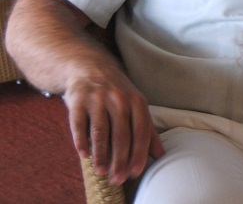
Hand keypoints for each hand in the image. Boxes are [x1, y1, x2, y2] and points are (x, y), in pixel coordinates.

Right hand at [63, 68, 164, 184]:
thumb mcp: (136, 104)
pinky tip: (84, 155)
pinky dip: (81, 140)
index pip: (141, 130)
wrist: (90, 67)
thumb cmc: (117, 92)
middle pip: (122, 134)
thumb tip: (161, 155)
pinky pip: (79, 124)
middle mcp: (119, 98)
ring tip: (102, 171)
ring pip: (101, 131)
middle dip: (120, 159)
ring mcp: (98, 98)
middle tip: (118, 179)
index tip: (135, 172)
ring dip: (101, 154)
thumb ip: (147, 129)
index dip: (139, 153)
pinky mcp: (78, 100)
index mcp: (137, 101)